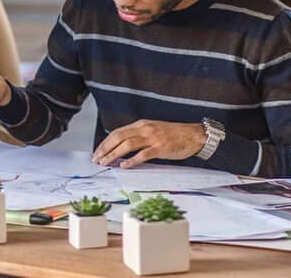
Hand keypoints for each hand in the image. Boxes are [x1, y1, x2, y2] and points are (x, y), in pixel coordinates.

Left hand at [92, 119, 206, 168]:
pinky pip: (143, 154)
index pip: (118, 132)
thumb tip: (123, 148)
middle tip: (97, 159)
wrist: (193, 135)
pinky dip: (132, 160)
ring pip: (127, 144)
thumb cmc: (174, 134)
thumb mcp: (153, 130)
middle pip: (119, 137)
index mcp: (141, 124)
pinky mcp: (160, 148)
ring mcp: (152, 138)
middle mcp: (145, 129)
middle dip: (105, 148)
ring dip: (114, 154)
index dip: (106, 142)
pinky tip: (124, 166)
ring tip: (105, 163)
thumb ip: (139, 136)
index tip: (98, 151)